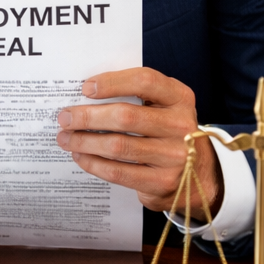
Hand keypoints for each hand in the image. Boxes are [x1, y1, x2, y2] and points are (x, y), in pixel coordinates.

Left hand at [56, 67, 221, 218]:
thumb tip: (85, 96)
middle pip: (125, 116)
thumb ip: (135, 97)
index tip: (85, 88)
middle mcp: (181, 125)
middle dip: (87, 116)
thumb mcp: (163, 107)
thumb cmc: (167, 132)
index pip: (144, 81)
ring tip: (66, 138)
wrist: (198, 174)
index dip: (112, 82)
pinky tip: (80, 156)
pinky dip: (93, 163)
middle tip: (64, 118)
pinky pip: (118, 171)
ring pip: (118, 146)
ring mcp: (174, 156)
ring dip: (84, 142)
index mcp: (180, 98)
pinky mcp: (162, 182)